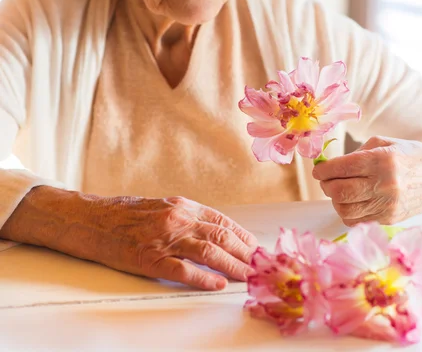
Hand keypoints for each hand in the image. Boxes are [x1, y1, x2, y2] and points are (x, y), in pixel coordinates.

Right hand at [2, 188, 257, 289]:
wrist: (89, 219)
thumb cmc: (125, 214)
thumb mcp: (162, 207)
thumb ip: (188, 218)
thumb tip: (217, 233)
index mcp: (183, 206)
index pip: (223, 222)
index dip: (244, 237)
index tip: (258, 249)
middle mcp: (178, 219)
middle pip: (222, 237)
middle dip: (246, 254)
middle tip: (262, 266)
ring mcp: (164, 239)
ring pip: (209, 252)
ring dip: (233, 266)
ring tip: (248, 277)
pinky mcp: (149, 258)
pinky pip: (182, 269)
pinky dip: (202, 278)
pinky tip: (216, 284)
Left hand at [313, 136, 421, 225]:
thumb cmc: (412, 156)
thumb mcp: (386, 144)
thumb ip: (357, 153)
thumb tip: (330, 165)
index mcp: (382, 160)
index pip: (341, 168)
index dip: (324, 170)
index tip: (319, 170)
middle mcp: (385, 184)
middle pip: (339, 192)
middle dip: (326, 186)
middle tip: (326, 180)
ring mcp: (388, 205)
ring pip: (345, 210)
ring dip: (336, 200)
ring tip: (340, 190)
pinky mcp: (389, 219)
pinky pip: (357, 220)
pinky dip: (348, 212)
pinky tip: (353, 202)